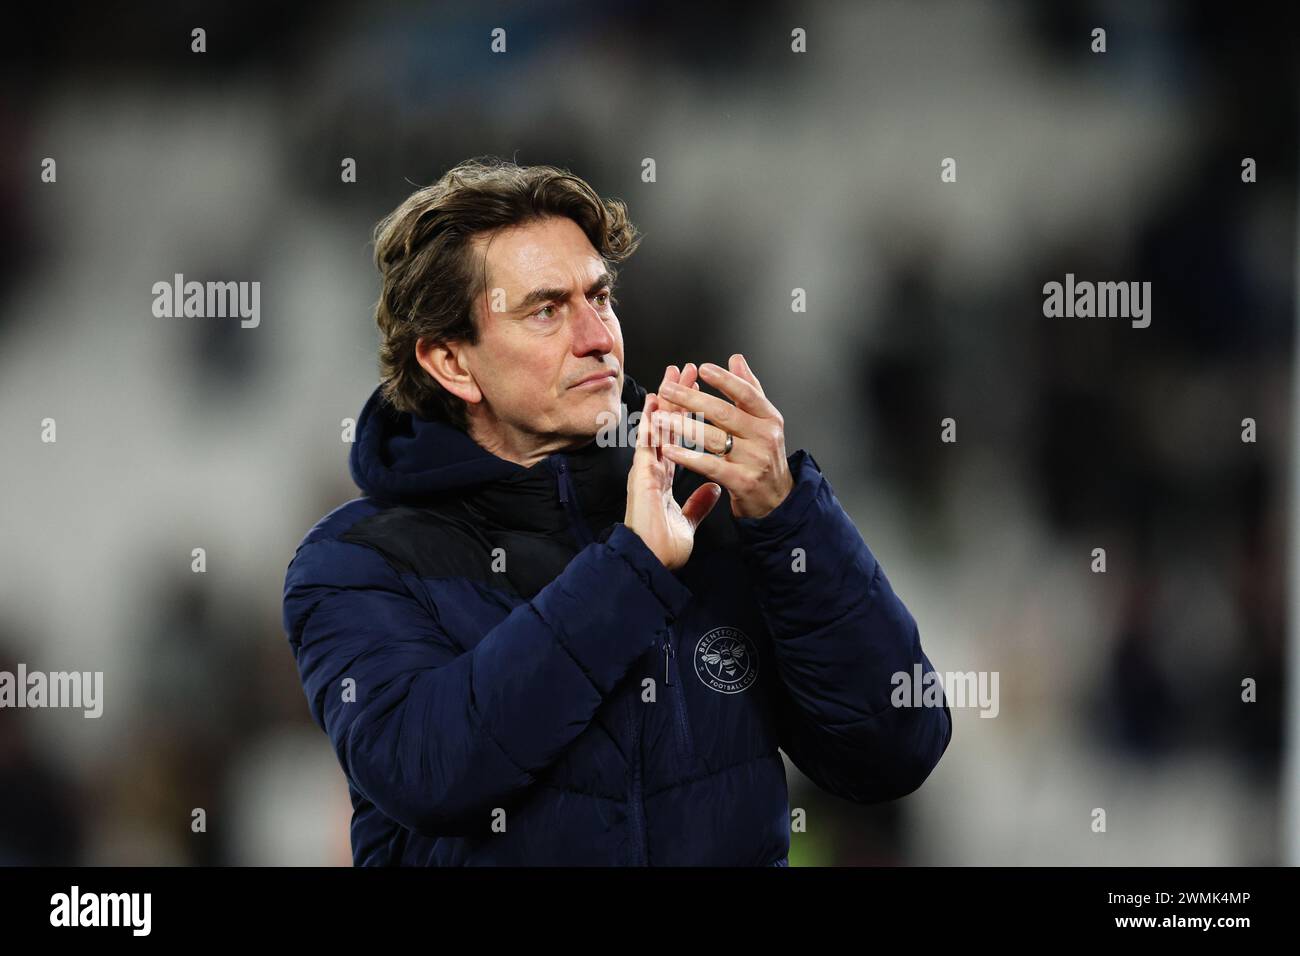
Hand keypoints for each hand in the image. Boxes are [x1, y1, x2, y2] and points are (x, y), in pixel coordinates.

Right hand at [624, 391, 721, 569]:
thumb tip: (714, 489)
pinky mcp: (642, 478)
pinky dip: (650, 423)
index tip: (698, 393)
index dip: (688, 415)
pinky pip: (647, 445)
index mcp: (665, 477)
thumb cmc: (663, 547)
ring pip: (657, 428)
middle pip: (668, 425)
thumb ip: (699, 503)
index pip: (679, 438)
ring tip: (673, 374)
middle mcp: (655, 469)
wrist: (651, 564)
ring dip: (665, 400)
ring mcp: (647, 471)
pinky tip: (654, 403)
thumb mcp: (688, 521)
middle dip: (679, 396)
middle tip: (687, 369)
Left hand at [652, 353, 793, 518]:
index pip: (746, 393)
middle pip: (724, 413)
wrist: (777, 499)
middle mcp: (764, 436)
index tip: (701, 368)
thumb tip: (736, 359)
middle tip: (666, 389)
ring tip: (659, 418)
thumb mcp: (763, 421)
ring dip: (683, 426)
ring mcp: (754, 460)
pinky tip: (668, 449)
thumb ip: (749, 389)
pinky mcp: (742, 481)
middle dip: (691, 399)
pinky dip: (687, 457)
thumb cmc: (764, 455)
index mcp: (769, 418)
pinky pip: (710, 466)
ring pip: (713, 438)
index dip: (724, 380)